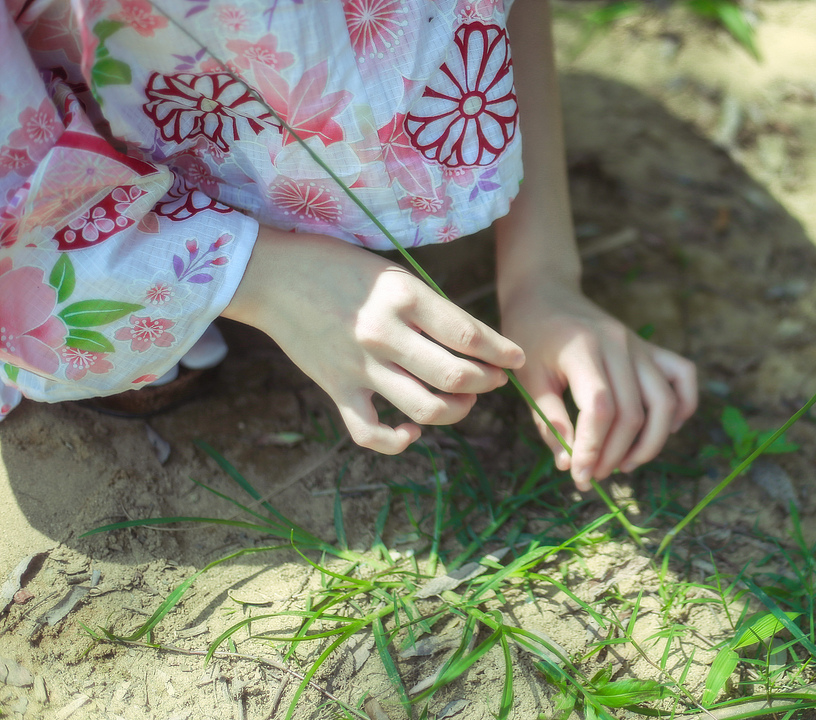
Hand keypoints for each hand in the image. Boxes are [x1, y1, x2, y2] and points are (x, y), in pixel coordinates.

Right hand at [223, 228, 524, 452]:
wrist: (272, 275)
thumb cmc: (340, 268)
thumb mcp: (394, 275)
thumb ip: (431, 309)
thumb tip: (477, 343)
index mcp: (405, 297)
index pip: (469, 335)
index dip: (502, 351)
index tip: (515, 358)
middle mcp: (385, 334)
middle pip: (456, 376)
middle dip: (487, 382)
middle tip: (495, 379)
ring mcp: (359, 367)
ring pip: (425, 409)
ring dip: (457, 411)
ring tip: (464, 400)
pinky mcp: (336, 390)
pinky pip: (371, 434)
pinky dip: (398, 441)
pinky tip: (412, 431)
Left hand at [500, 281, 696, 489]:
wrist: (547, 294)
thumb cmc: (531, 336)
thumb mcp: (528, 378)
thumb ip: (549, 421)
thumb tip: (569, 465)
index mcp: (583, 348)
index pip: (600, 408)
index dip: (593, 447)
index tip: (579, 474)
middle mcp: (619, 344)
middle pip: (632, 412)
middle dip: (615, 454)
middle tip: (595, 475)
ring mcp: (639, 345)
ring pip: (664, 401)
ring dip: (651, 442)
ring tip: (625, 464)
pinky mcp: (651, 348)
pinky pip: (683, 377)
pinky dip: (682, 407)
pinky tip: (664, 430)